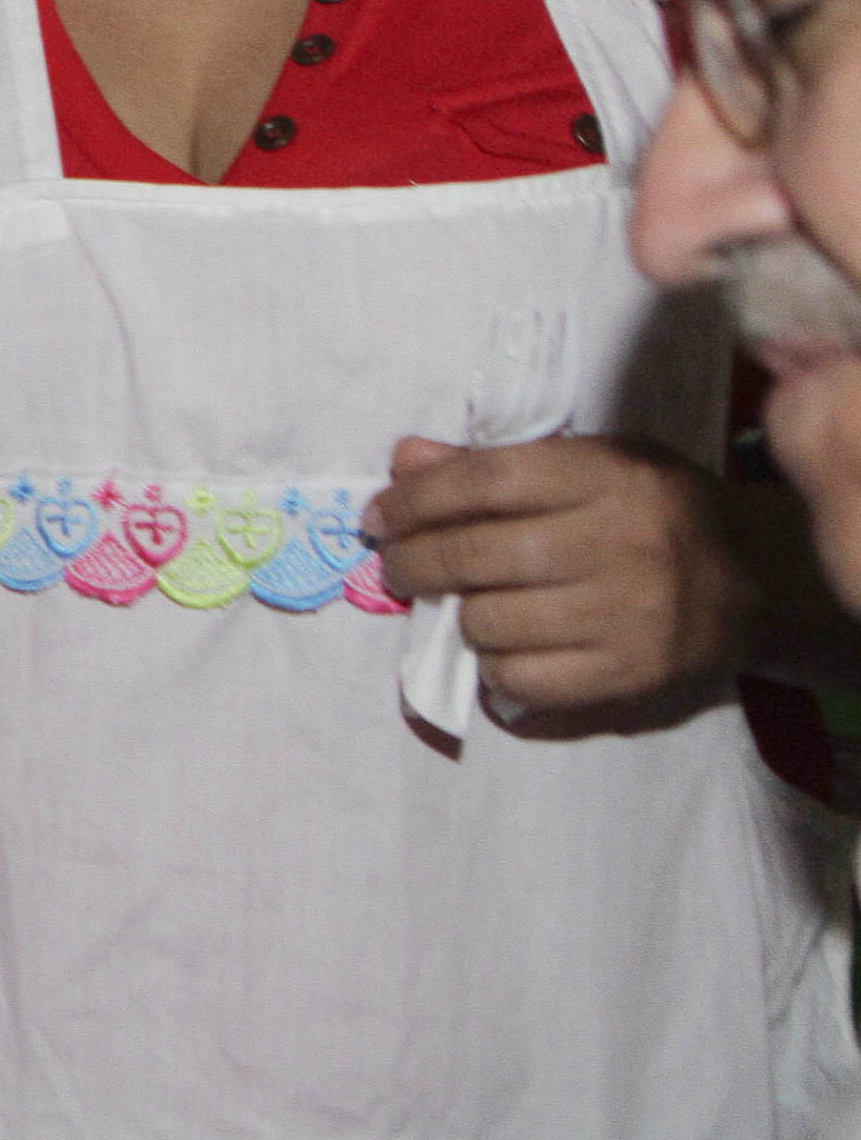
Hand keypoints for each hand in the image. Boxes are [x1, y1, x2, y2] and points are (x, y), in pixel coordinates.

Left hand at [369, 435, 743, 716]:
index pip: (486, 482)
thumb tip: (405, 460)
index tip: (380, 515)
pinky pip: (519, 679)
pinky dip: (494, 666)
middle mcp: (620, 544)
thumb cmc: (658, 511)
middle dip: (414, 562)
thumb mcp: (593, 463)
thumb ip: (495, 463)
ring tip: (462, 603)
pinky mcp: (628, 675)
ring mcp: (626, 615)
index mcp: (610, 477)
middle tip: (398, 565)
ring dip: (456, 615)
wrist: (759, 581)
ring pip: (487, 622)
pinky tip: (502, 646)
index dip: (416, 500)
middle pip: (474, 557)